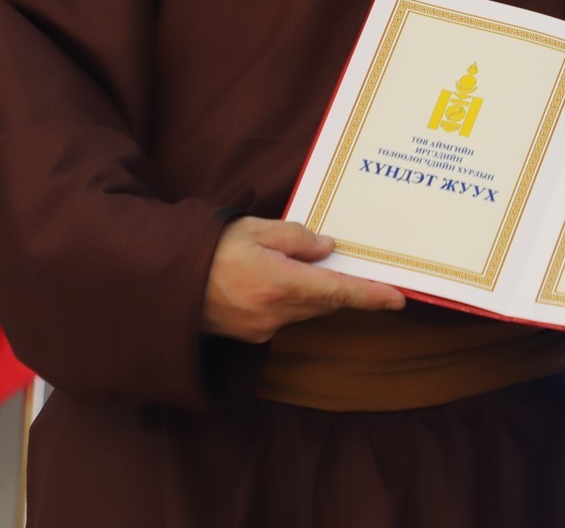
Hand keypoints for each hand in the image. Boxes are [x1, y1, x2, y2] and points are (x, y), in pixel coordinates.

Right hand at [201, 217, 404, 343]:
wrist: (165, 283)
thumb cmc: (210, 250)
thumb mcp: (255, 229)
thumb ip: (296, 238)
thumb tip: (327, 250)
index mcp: (279, 284)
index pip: (338, 292)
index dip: (371, 296)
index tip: (398, 298)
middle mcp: (275, 313)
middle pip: (325, 302)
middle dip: (338, 285)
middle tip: (347, 263)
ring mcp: (263, 329)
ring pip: (306, 310)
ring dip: (313, 292)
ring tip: (300, 265)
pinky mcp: (252, 335)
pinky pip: (285, 316)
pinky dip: (292, 299)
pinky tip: (277, 280)